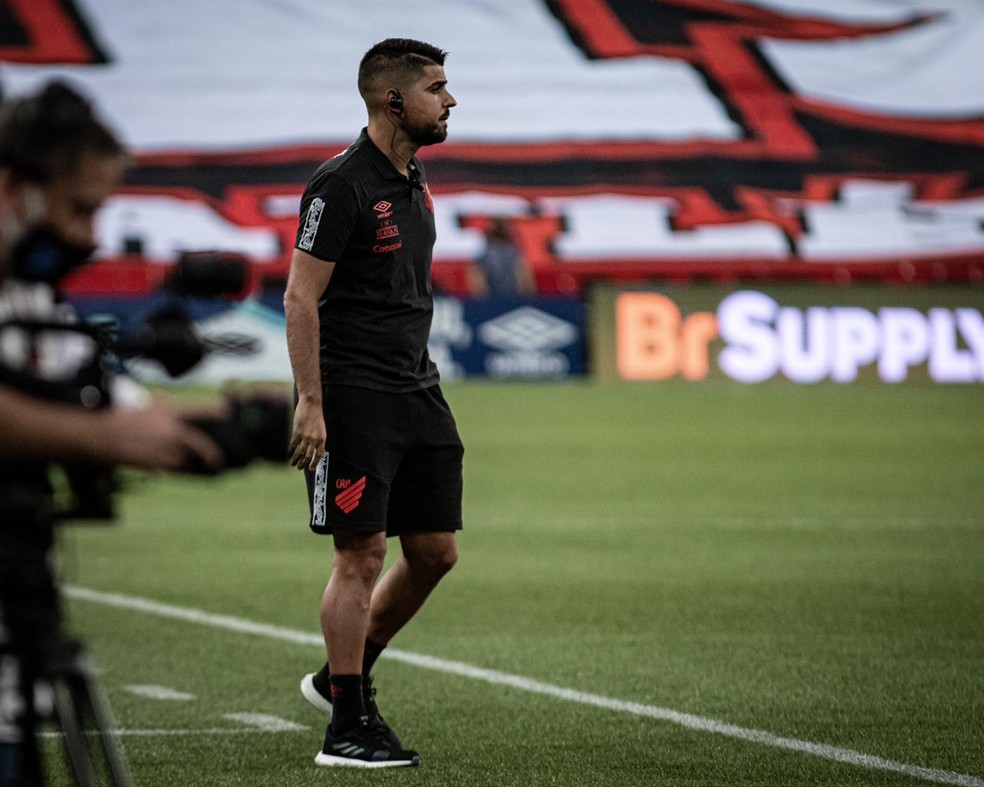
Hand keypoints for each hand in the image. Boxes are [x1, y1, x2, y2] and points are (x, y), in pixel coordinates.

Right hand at [104, 404, 223, 471]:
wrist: (100, 435)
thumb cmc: (120, 416)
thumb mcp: (146, 403)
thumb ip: (166, 409)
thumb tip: (180, 416)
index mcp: (168, 411)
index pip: (197, 409)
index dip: (213, 410)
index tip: (226, 411)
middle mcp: (170, 430)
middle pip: (198, 443)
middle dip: (209, 453)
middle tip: (217, 460)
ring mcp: (164, 447)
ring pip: (183, 457)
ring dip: (179, 458)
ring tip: (163, 454)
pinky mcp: (156, 462)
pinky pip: (170, 468)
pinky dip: (169, 467)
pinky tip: (158, 462)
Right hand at [289, 397, 325, 470]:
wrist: (311, 404)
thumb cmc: (316, 416)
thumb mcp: (321, 429)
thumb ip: (318, 440)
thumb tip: (314, 451)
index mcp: (322, 439)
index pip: (319, 455)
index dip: (314, 463)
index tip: (310, 469)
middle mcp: (314, 439)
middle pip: (308, 456)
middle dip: (303, 464)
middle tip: (299, 468)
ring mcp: (305, 436)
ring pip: (300, 452)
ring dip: (296, 460)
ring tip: (293, 464)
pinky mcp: (297, 432)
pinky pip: (293, 445)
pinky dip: (290, 451)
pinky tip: (289, 455)